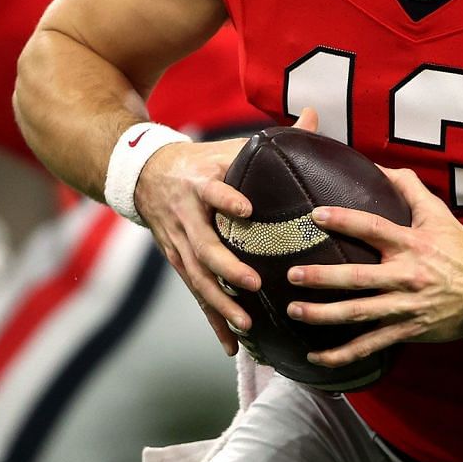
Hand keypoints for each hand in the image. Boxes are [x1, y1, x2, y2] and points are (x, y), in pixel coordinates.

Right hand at [134, 108, 318, 353]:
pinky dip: (213, 321)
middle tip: (252, 283)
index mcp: (202, 183)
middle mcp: (187, 217)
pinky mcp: (179, 263)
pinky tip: (231, 346)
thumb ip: (276, 137)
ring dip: (221, 303)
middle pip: (203, 246)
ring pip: (198, 278)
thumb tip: (316, 115)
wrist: (146, 175)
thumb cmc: (204, 160)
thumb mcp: (232, 146)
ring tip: (246, 323)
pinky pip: (197, 295)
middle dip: (227, 267)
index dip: (227, 199)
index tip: (246, 208)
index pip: (214, 190)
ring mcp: (179, 244)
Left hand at [285, 167, 462, 367]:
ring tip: (295, 311)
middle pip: (358, 277)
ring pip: (359, 314)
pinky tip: (316, 356)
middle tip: (292, 274)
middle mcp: (405, 276)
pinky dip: (342, 354)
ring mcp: (404, 306)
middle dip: (323, 277)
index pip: (374, 228)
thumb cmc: (458, 249)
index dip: (345, 221)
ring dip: (324, 315)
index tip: (315, 215)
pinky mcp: (406, 330)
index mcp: (411, 244)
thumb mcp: (437, 213)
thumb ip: (408, 187)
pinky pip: (370, 345)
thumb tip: (378, 166)